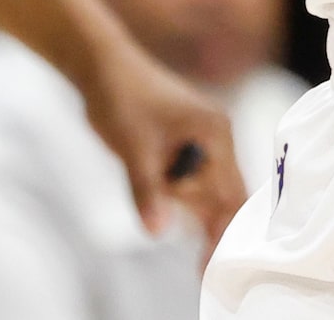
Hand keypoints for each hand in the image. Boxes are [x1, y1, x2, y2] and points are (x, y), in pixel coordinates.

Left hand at [79, 37, 247, 245]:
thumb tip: (157, 230)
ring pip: (206, 190)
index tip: (214, 261)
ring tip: (189, 243)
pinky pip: (191, 180)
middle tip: (201, 266)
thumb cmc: (121, 98)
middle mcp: (216, 137)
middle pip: (224, 194)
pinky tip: (171, 214)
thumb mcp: (133, 148)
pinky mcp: (183, 144)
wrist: (101, 67)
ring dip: (193, 213)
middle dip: (212, 228)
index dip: (226, 230)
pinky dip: (182, 200)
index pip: (232, 193)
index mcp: (215, 133)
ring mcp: (201, 140)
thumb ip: (147, 190)